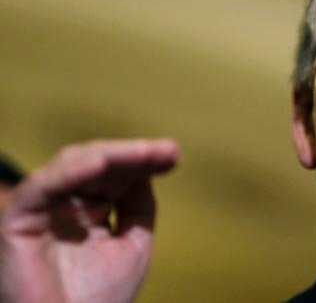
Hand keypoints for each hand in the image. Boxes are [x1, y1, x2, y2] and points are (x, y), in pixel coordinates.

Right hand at [0, 139, 177, 302]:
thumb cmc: (99, 299)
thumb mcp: (132, 244)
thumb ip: (138, 206)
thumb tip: (147, 168)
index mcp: (90, 209)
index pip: (117, 174)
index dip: (143, 161)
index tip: (173, 154)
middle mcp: (65, 204)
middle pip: (98, 163)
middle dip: (133, 155)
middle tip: (167, 151)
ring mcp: (43, 209)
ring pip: (74, 165)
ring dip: (112, 156)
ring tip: (144, 152)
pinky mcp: (18, 219)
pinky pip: (43, 186)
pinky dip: (71, 172)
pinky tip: (101, 162)